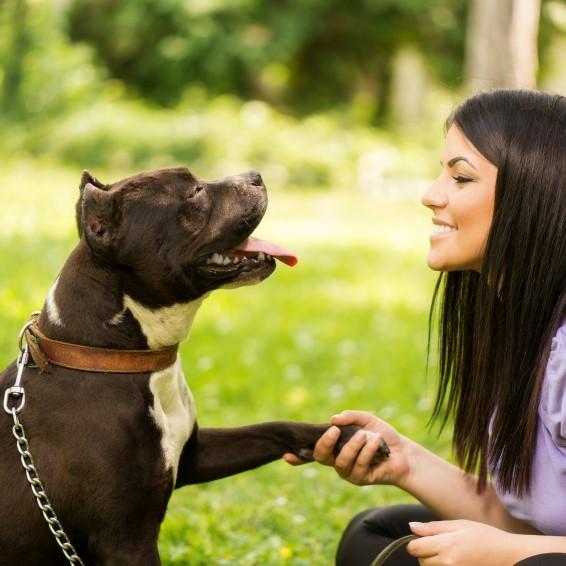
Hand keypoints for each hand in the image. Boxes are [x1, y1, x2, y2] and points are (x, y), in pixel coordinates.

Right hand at [285, 410, 410, 486]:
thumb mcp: (365, 420)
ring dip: (353, 446)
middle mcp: (337, 460)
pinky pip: (358, 465)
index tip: (285, 455)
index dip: (297, 456)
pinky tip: (376, 444)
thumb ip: (349, 417)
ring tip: (365, 435)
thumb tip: (332, 419)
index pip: (312, 451)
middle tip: (334, 431)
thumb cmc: (382, 435)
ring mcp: (347, 472)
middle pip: (320, 456)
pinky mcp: (359, 479)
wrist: (403, 452)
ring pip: (340, 461)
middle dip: (324, 443)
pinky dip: (367, 451)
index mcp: (334, 446)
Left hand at [407, 520, 516, 565]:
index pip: (414, 548)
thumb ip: (434, 527)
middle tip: (440, 545)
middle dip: (425, 553)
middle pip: (421, 561)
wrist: (510, 556)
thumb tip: (412, 527)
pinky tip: (456, 561)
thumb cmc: (485, 536)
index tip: (423, 539)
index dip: (415, 543)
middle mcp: (448, 563)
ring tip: (450, 554)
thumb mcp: (459, 524)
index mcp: (446, 545)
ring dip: (434, 563)